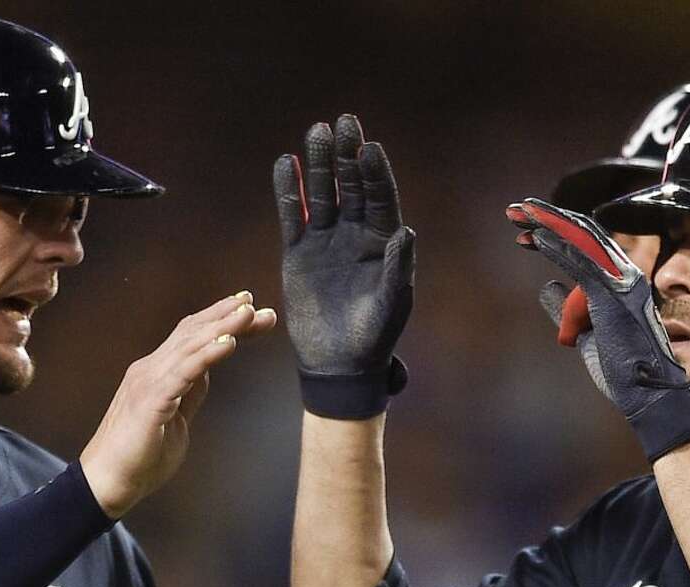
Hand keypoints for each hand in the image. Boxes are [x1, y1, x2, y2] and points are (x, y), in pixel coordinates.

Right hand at [79, 292, 275, 517]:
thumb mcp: (176, 417)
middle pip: (193, 333)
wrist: (110, 482)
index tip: (250, 309)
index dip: (220, 320)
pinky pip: (183, 373)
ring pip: (189, 346)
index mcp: (157, 373)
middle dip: (227, 316)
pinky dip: (207, 355)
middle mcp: (151, 370)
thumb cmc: (141, 455)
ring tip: (248, 312)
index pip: (191, 337)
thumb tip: (206, 372)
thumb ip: (189, 392)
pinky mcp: (151, 402)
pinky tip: (228, 343)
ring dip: (222, 326)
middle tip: (257, 304)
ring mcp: (148, 383)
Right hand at [274, 114, 414, 394]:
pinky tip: (283, 162)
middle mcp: (356, 234)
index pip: (381, 198)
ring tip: (316, 131)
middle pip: (352, 186)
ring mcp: (326, 240)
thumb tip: (406, 231)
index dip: (375, 172)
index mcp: (384, 242)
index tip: (369, 146)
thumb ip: (398, 268)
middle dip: (347, 155)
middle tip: (344, 121)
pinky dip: (287, 190)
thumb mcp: (392, 303)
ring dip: (318, 164)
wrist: (340, 361)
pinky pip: (292, 214)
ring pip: (321, 193)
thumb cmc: (375, 335)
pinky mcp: (298, 251)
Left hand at [505, 198, 689, 460]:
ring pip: (581, 240)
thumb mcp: (583, 333)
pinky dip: (558, 247)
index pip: (586, 245)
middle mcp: (626, 275)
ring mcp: (622, 283)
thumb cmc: (622, 368)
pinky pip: (582, 263)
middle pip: (583, 234)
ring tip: (518, 213)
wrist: (648, 393)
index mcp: (621, 282)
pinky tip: (537, 237)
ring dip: (548, 224)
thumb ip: (565, 308)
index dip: (555, 232)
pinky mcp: (613, 295)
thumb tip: (546, 286)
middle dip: (547, 218)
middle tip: (514, 211)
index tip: (524, 233)